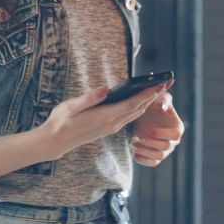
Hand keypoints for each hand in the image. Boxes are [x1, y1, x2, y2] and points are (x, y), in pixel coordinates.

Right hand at [43, 82, 169, 158]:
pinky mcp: (109, 128)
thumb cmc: (61, 122)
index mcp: (105, 117)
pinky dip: (140, 106)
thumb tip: (107, 90)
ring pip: (136, 113)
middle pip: (139, 108)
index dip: (148, 94)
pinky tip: (142, 99)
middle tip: (168, 82)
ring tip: (159, 88)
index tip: (160, 84)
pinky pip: (130, 116)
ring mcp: (111, 127)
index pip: (132, 104)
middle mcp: (112, 124)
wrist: (56, 142)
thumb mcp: (71, 106)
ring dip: (149, 101)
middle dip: (154, 95)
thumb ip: (90, 98)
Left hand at [129, 92, 185, 166]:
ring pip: (158, 157)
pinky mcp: (154, 156)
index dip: (163, 134)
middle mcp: (173, 141)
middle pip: (166, 147)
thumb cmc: (153, 104)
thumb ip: (163, 100)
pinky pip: (152, 163)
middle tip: (137, 138)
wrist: (142, 115)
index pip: (176, 135)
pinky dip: (143, 160)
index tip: (150, 131)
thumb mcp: (158, 98)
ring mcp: (164, 150)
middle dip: (150, 143)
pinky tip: (134, 153)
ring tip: (132, 144)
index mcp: (177, 128)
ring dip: (145, 152)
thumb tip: (162, 107)